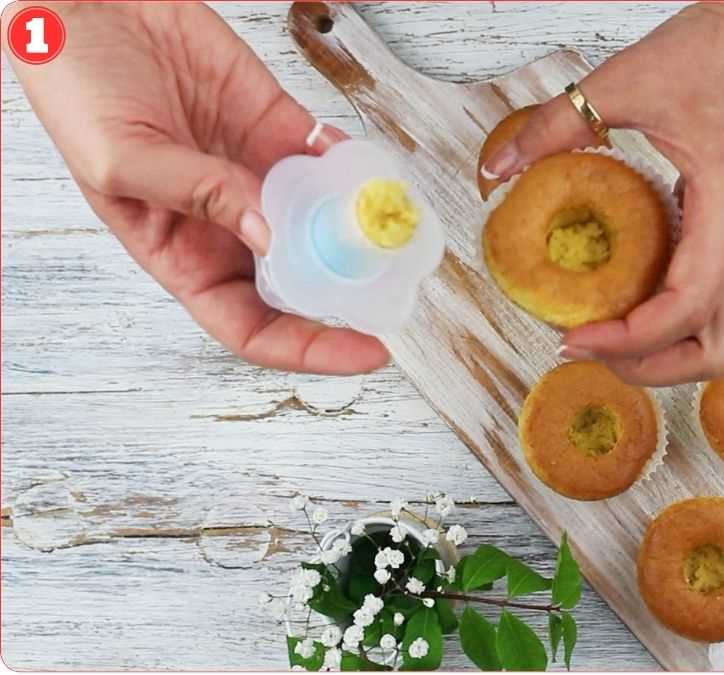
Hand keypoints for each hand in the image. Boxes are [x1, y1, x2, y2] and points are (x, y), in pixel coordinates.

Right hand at [2, 2, 388, 373]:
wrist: (92, 4)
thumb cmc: (75, 85)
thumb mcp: (118, 158)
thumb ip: (197, 196)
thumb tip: (270, 236)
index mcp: (180, 252)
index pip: (250, 324)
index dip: (308, 348)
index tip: (362, 350)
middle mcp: (227, 223)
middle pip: (301, 284)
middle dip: (349, 296)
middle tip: (395, 291)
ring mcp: (258, 175)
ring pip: (325, 223)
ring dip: (362, 232)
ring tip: (396, 233)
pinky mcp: (279, 127)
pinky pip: (330, 161)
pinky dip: (357, 170)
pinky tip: (372, 174)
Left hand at [482, 3, 723, 385]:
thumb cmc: (718, 53)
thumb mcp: (624, 82)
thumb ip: (555, 125)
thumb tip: (497, 168)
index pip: (684, 310)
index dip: (626, 340)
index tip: (570, 337)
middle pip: (713, 351)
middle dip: (650, 366)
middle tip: (587, 345)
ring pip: (719, 337)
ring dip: (664, 352)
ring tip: (604, 335)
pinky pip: (712, 305)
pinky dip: (670, 323)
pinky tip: (625, 299)